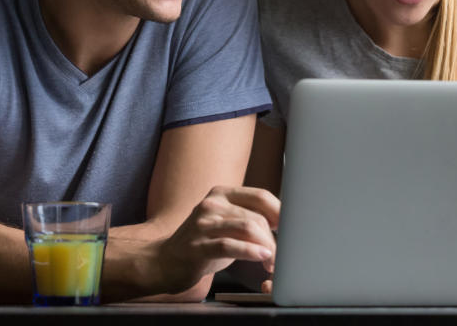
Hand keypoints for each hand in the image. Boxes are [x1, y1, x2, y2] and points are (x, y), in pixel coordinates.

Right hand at [156, 186, 278, 294]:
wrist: (164, 261)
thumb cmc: (202, 244)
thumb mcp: (225, 224)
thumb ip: (248, 219)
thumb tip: (284, 225)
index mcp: (221, 194)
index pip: (260, 196)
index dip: (280, 212)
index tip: (292, 228)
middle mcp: (212, 204)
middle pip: (256, 216)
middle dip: (274, 238)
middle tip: (280, 257)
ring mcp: (203, 224)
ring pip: (247, 228)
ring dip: (266, 247)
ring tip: (271, 262)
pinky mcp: (197, 245)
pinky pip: (229, 244)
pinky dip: (250, 251)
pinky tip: (261, 257)